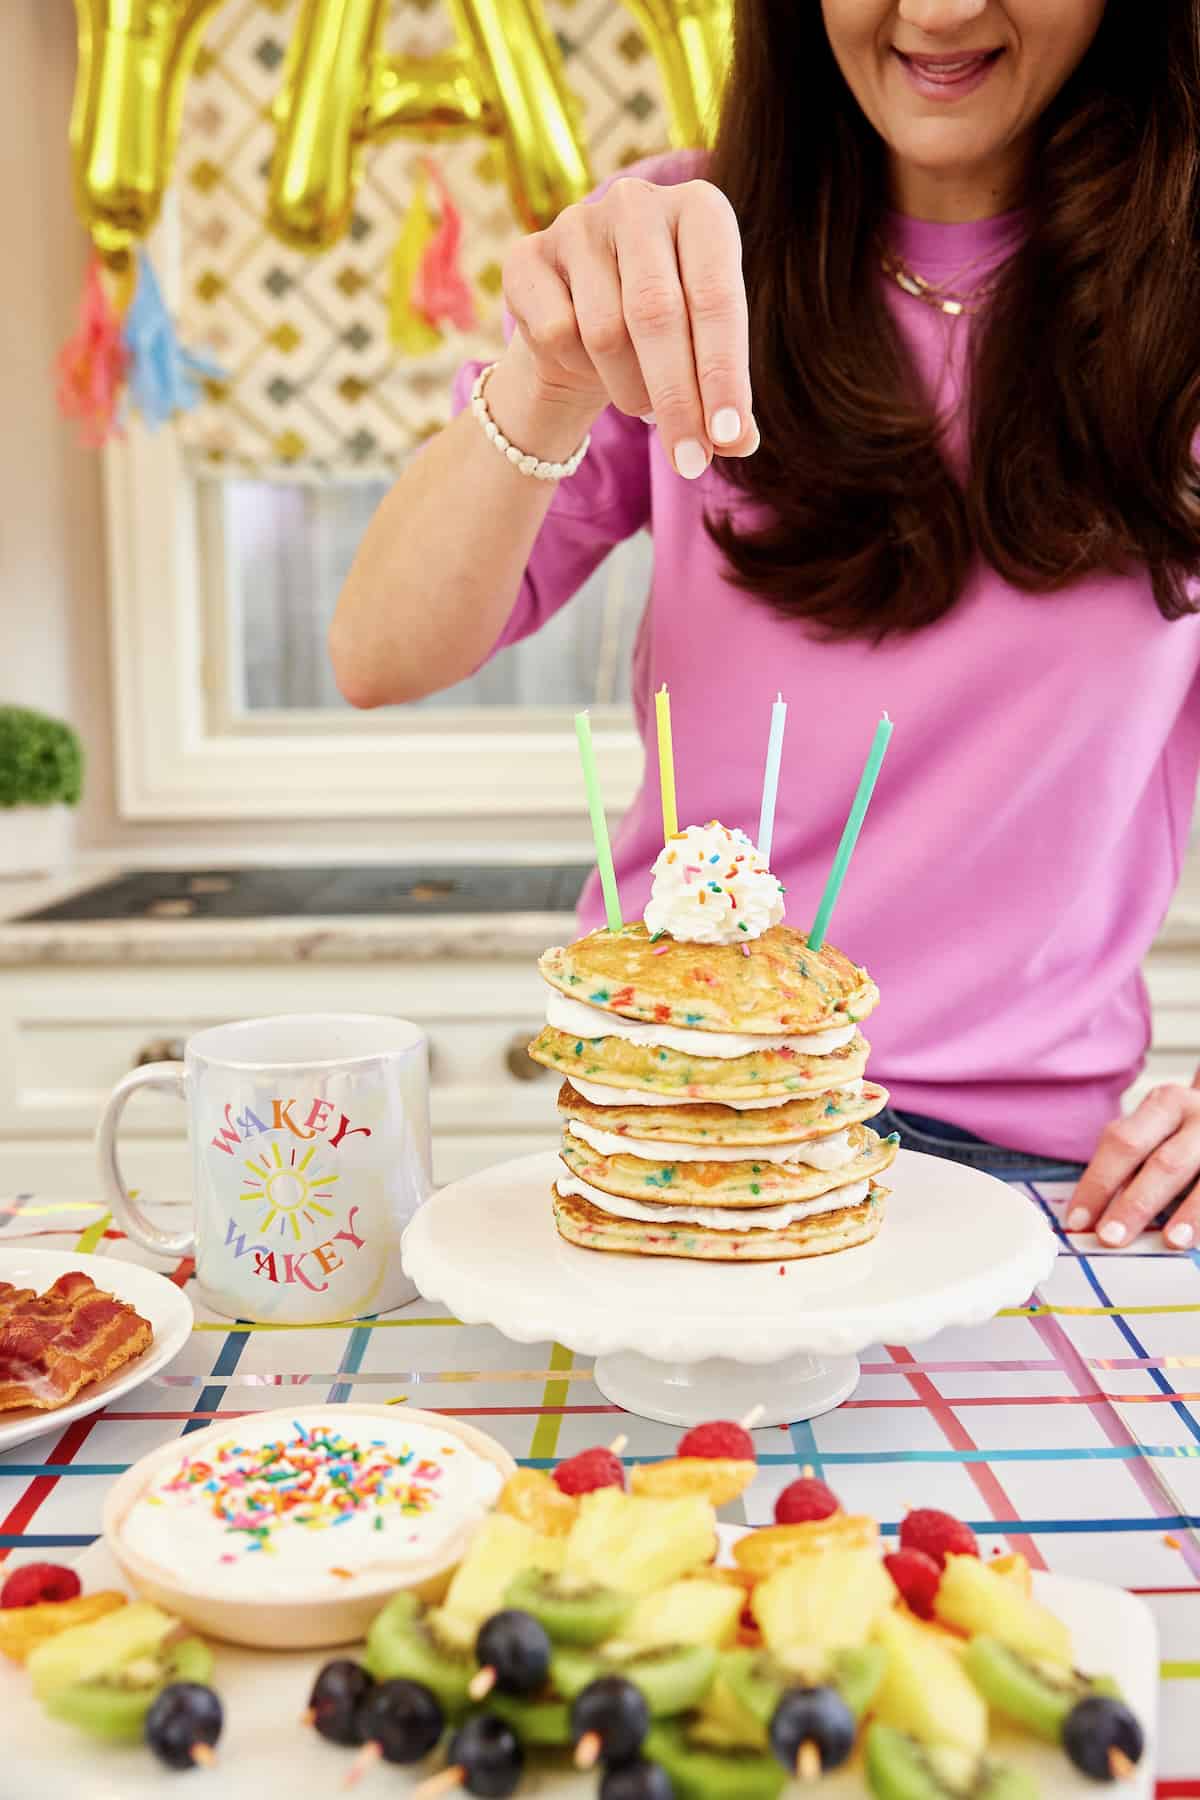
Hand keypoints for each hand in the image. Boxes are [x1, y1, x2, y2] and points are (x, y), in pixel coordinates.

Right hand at [499, 176, 757, 478]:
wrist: (583, 322)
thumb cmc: (665, 336)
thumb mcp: (706, 356)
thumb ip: (728, 399)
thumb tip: (740, 443)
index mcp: (701, 209)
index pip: (717, 297)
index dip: (724, 374)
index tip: (728, 439)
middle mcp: (637, 202)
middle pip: (656, 313)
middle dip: (677, 399)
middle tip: (689, 463)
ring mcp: (576, 223)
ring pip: (604, 332)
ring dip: (629, 390)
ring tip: (642, 402)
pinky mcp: (526, 255)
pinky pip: (556, 332)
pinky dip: (578, 368)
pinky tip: (588, 365)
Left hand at [1066, 1079, 1199, 1249]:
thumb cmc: (1186, 1131)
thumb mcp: (1158, 1128)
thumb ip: (1129, 1162)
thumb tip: (1093, 1214)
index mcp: (1165, 1103)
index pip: (1122, 1144)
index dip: (1098, 1184)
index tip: (1078, 1222)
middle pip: (1164, 1163)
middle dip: (1135, 1204)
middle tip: (1110, 1237)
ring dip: (1189, 1212)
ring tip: (1170, 1241)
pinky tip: (1197, 1238)